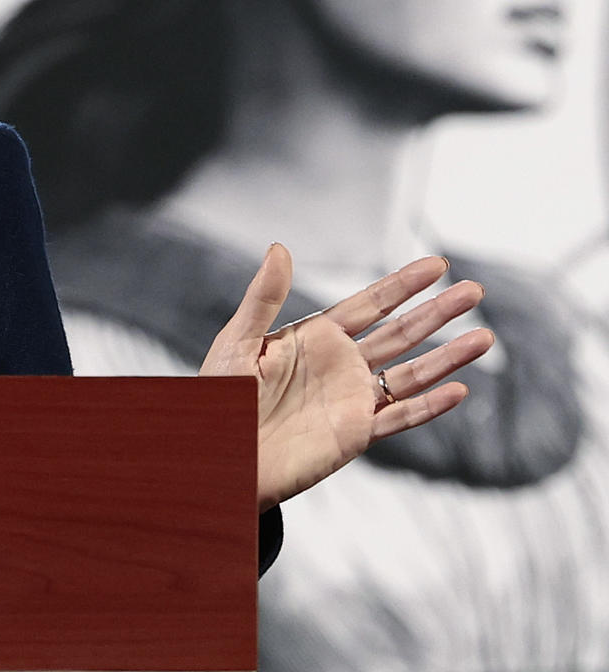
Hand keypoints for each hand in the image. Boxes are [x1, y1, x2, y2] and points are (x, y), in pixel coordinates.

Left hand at [200, 244, 492, 510]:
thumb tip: (280, 248)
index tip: (436, 264)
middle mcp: (340, 365)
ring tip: (485, 337)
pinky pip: (400, 418)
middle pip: (401, 334)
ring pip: (411, 374)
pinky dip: (430, 406)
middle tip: (475, 290)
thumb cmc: (217, 395)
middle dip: (437, 312)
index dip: (402, 285)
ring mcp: (352, 400)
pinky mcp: (355, 434)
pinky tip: (459, 390)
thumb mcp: (239, 340)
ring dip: (448, 357)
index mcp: (315, 338)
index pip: (369, 305)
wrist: (216, 453)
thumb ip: (263, 298)